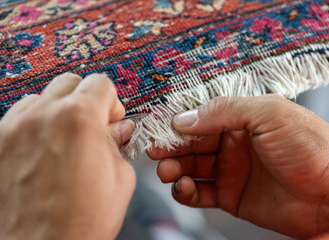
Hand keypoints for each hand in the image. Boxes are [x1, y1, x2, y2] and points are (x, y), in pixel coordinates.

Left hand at [0, 73, 135, 239]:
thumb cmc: (84, 222)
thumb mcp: (121, 177)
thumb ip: (118, 142)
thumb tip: (116, 127)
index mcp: (79, 119)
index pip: (99, 82)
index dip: (109, 101)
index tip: (108, 116)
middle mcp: (40, 117)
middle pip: (67, 83)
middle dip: (82, 101)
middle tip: (86, 127)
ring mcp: (7, 131)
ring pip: (36, 100)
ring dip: (51, 115)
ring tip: (57, 145)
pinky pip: (9, 124)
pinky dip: (24, 134)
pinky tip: (33, 158)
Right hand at [148, 95, 328, 238]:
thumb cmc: (311, 147)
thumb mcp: (268, 114)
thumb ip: (224, 111)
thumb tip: (185, 118)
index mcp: (241, 120)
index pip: (200, 118)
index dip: (178, 124)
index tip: (159, 129)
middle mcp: (232, 144)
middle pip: (191, 143)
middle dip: (171, 147)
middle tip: (155, 152)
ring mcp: (231, 171)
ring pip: (191, 167)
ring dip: (174, 168)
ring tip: (166, 170)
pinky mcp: (231, 196)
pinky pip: (200, 193)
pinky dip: (186, 191)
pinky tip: (183, 187)